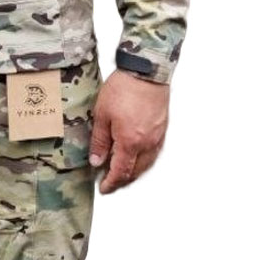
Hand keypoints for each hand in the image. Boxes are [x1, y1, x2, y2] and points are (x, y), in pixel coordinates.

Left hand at [88, 70, 169, 193]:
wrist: (147, 72)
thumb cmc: (124, 89)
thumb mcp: (102, 115)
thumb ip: (99, 141)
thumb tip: (96, 161)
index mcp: (130, 142)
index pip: (121, 172)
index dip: (111, 183)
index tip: (104, 187)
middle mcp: (146, 144)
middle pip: (135, 171)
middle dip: (122, 180)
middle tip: (110, 181)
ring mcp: (156, 136)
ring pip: (146, 164)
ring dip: (134, 171)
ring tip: (122, 171)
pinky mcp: (162, 128)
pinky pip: (154, 153)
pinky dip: (144, 160)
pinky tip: (137, 156)